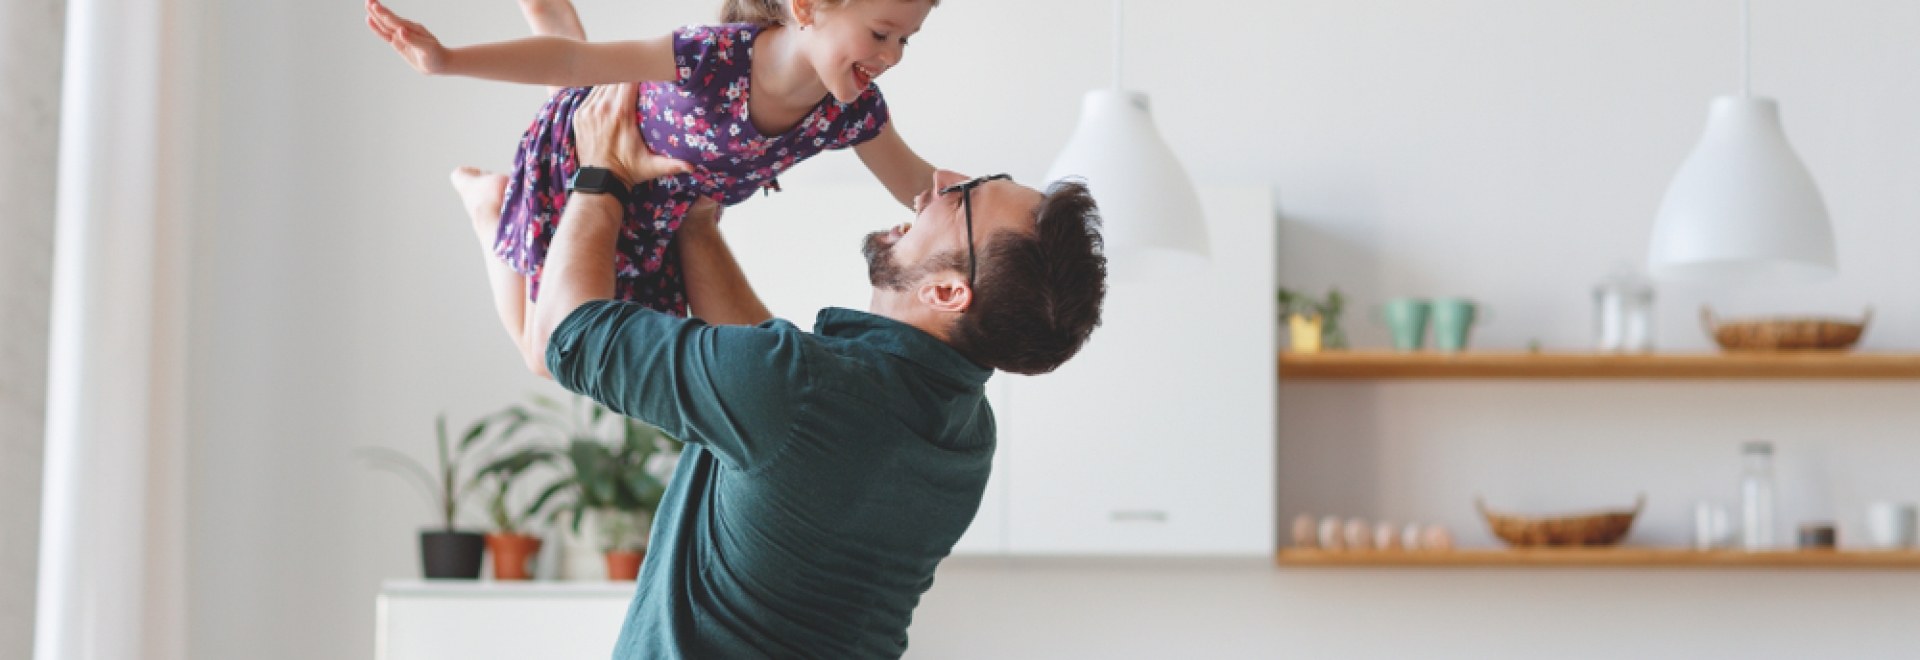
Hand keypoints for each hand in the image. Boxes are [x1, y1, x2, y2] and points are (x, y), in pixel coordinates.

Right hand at [366, 0, 449, 74]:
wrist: (439, 64)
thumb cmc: (436, 56)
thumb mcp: (427, 49)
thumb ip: (413, 40)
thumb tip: (400, 31)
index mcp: (414, 30)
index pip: (396, 21)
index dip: (385, 14)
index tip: (375, 6)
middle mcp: (406, 30)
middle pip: (389, 20)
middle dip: (379, 11)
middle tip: (368, 1)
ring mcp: (401, 35)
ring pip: (385, 25)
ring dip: (376, 16)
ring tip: (368, 5)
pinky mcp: (398, 42)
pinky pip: (385, 34)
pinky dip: (377, 28)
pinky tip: (370, 20)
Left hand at [572, 83, 693, 185]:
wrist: (600, 181)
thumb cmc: (627, 171)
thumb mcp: (651, 166)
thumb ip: (672, 164)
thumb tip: (692, 166)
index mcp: (620, 114)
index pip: (628, 80)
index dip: (638, 73)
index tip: (647, 70)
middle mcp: (602, 108)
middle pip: (615, 79)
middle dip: (626, 76)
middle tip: (638, 74)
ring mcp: (588, 110)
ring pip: (601, 84)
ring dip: (613, 83)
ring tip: (625, 82)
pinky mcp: (579, 115)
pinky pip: (590, 94)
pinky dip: (600, 92)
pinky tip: (610, 94)